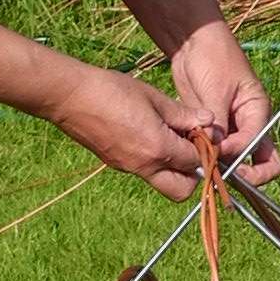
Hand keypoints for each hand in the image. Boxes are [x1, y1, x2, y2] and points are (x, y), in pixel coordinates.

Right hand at [51, 61, 213, 198]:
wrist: (70, 97)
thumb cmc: (112, 90)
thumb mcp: (154, 98)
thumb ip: (184, 115)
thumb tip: (209, 122)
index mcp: (158, 149)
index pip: (195, 162)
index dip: (205, 148)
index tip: (202, 132)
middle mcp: (144, 166)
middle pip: (182, 190)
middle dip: (193, 173)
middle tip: (190, 146)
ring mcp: (128, 168)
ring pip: (163, 183)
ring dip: (173, 168)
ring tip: (169, 136)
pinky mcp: (116, 164)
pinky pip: (145, 172)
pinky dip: (155, 161)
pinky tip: (149, 134)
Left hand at [171, 16, 279, 184]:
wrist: (192, 41)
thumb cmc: (212, 56)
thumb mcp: (216, 88)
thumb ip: (217, 122)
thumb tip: (215, 151)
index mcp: (258, 112)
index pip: (258, 146)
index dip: (239, 155)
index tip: (219, 153)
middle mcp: (248, 123)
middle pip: (259, 161)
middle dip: (243, 173)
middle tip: (220, 174)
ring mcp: (229, 127)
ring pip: (233, 159)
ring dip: (219, 165)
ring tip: (198, 163)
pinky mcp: (211, 128)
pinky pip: (212, 150)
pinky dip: (204, 155)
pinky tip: (188, 152)